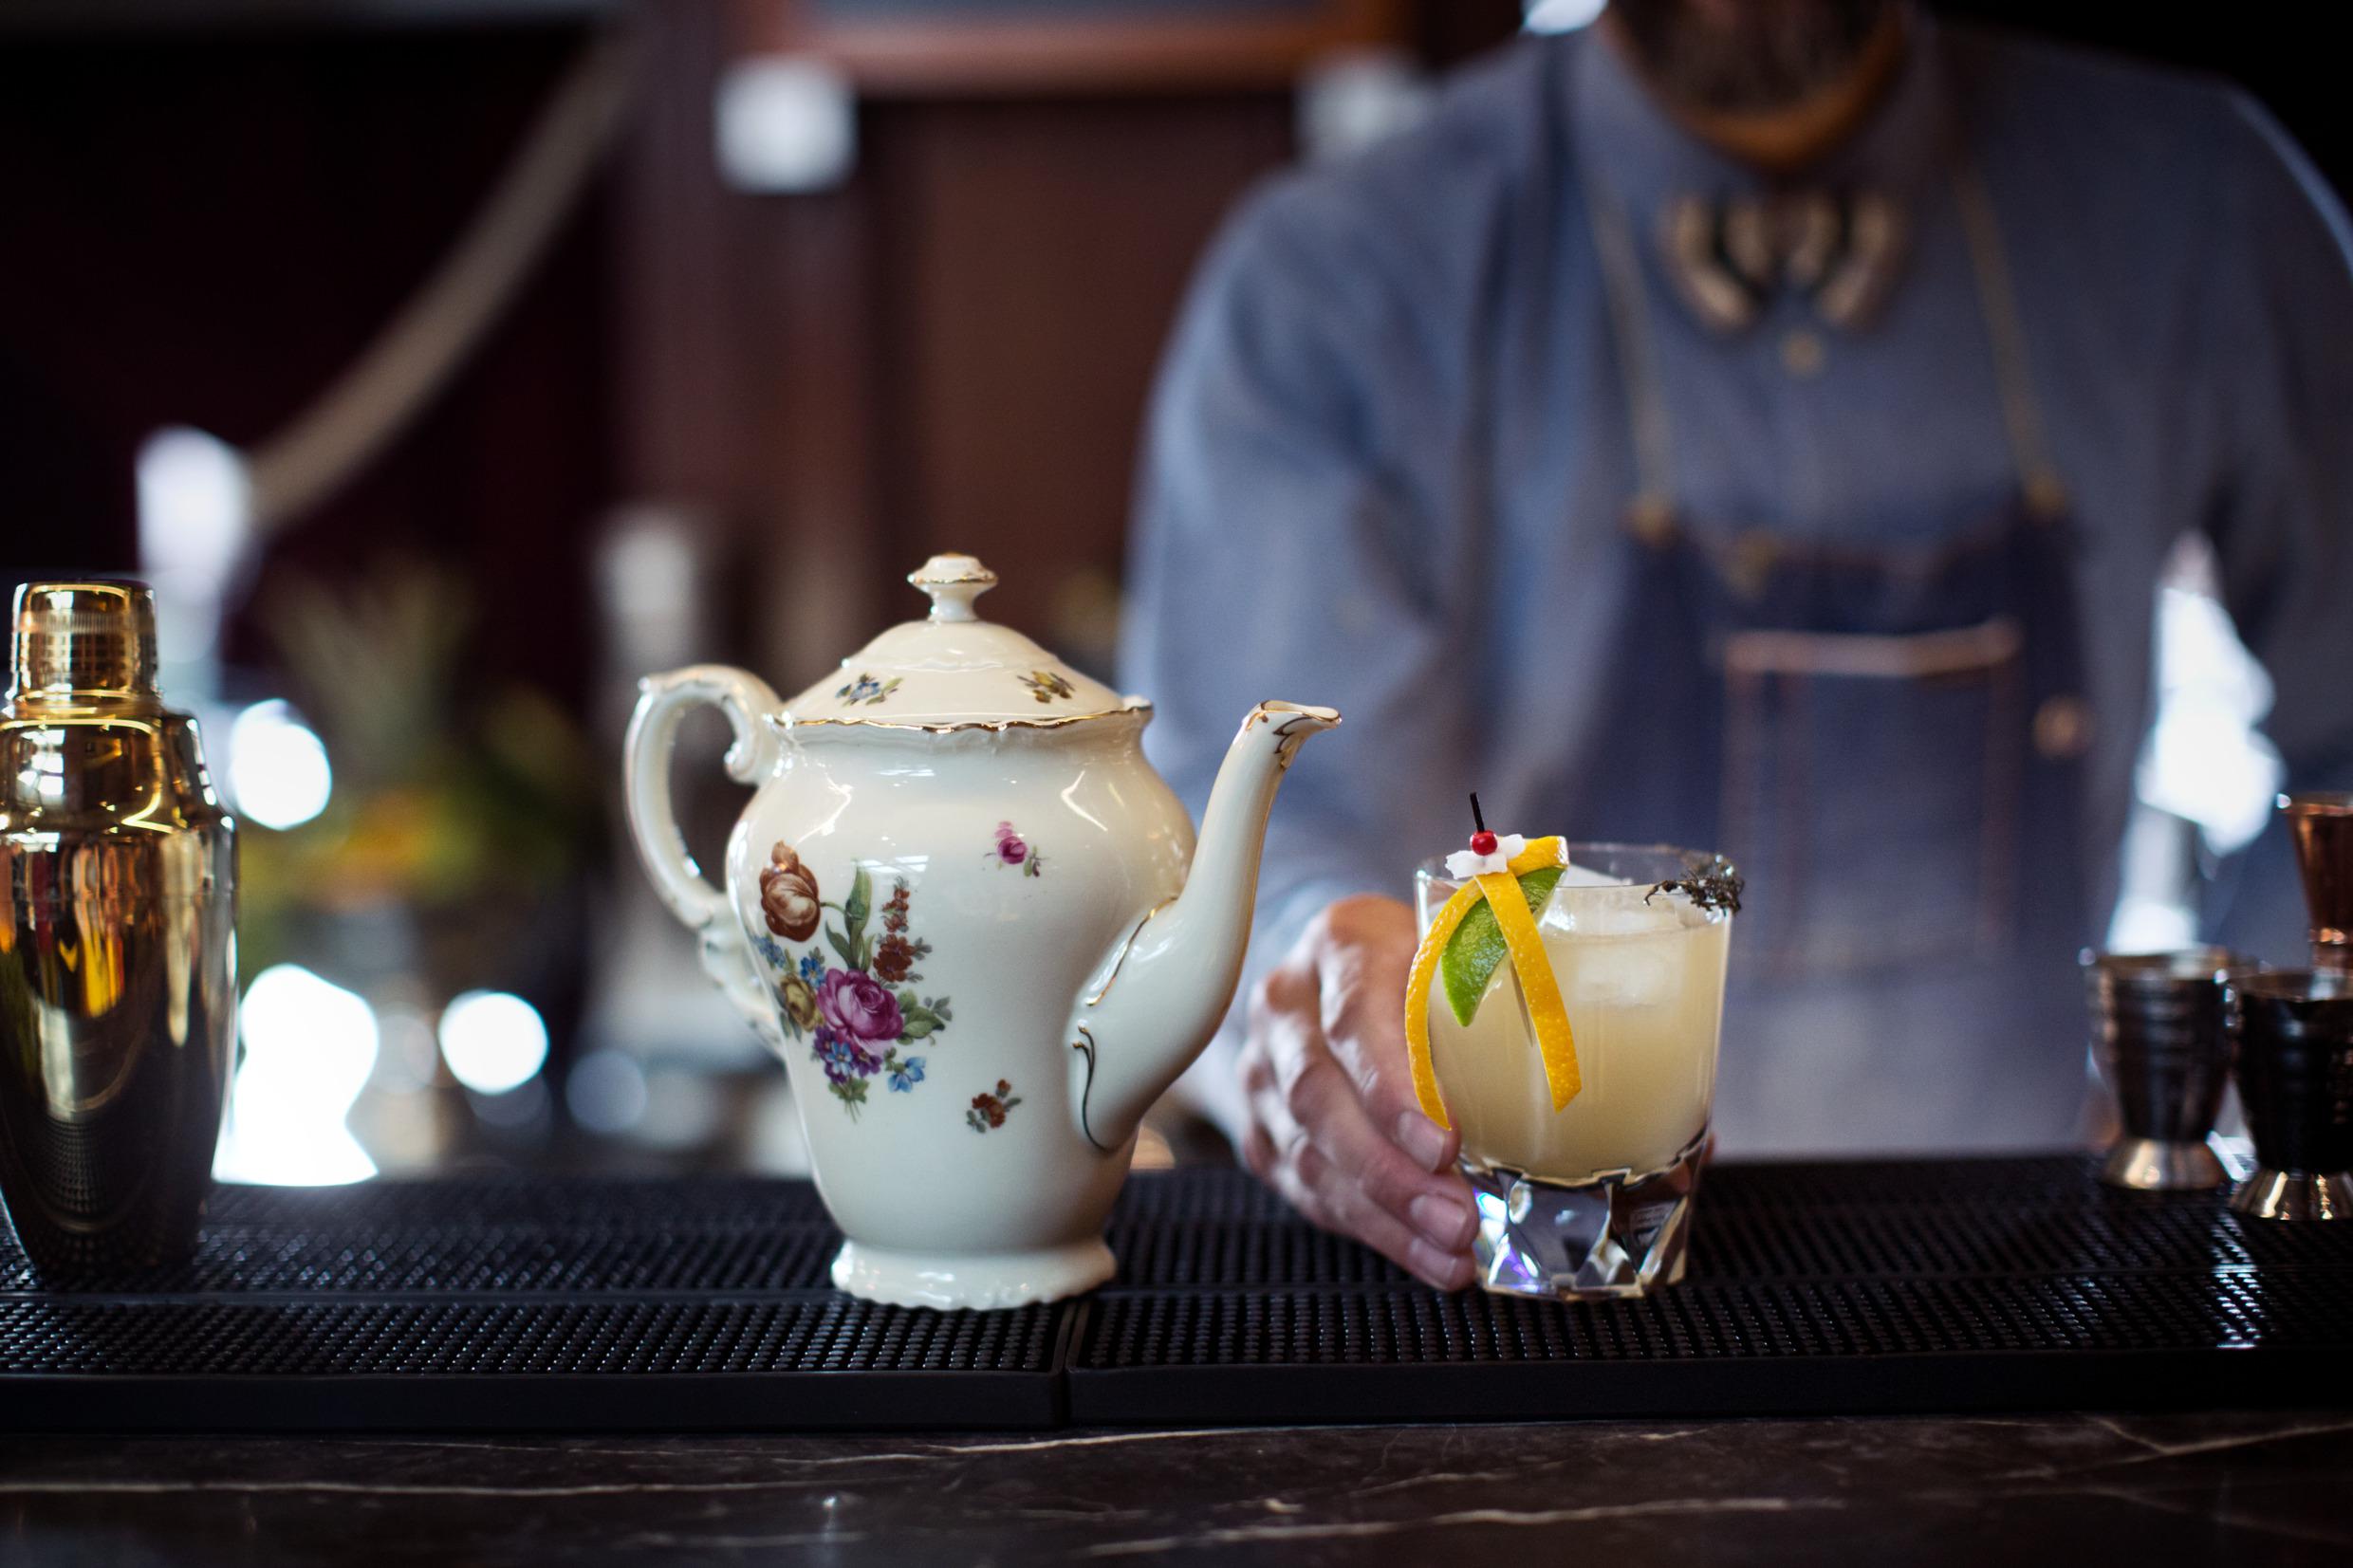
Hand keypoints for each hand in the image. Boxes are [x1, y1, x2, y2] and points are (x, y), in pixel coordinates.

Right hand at [1237, 894, 1476, 1289]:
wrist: (1346, 977)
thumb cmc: (1425, 969)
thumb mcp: (1461, 955)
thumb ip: (1499, 987)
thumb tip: (1578, 1054)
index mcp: (1341, 943)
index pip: (1354, 1016)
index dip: (1394, 1087)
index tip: (1447, 1143)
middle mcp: (1288, 1004)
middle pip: (1320, 1095)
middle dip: (1391, 1169)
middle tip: (1456, 1215)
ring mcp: (1264, 1070)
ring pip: (1309, 1152)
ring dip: (1385, 1211)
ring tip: (1451, 1246)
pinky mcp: (1261, 1128)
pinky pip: (1306, 1189)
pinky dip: (1372, 1230)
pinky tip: (1424, 1252)